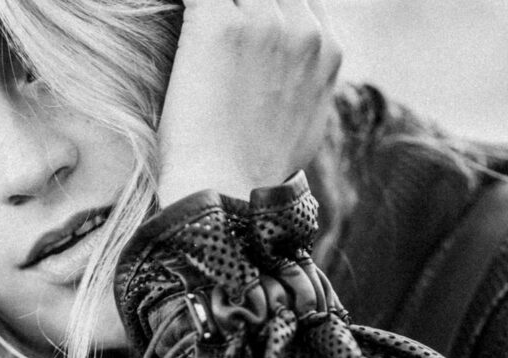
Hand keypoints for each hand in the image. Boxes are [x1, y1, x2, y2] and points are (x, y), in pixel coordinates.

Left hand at [156, 0, 341, 205]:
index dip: (269, 6)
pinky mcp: (219, 24)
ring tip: (196, 22)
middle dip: (239, 6)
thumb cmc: (255, 169)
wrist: (227, 188)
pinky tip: (181, 17)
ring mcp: (263, 23)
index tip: (240, 20)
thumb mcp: (306, 124)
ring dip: (213, 9)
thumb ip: (305, 84)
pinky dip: (189, 5)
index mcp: (326, 51)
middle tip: (214, 24)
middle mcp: (302, 30)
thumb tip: (292, 80)